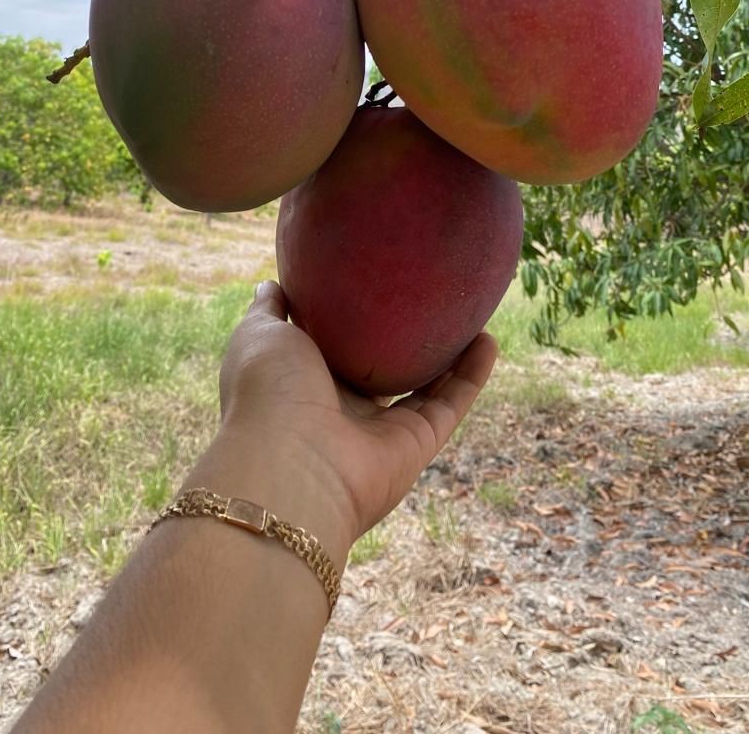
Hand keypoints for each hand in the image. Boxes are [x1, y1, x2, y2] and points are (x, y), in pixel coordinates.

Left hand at [217, 280, 496, 547]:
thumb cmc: (268, 393)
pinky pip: (451, 403)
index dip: (350, 319)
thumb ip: (269, 309)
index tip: (371, 283)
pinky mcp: (416, 443)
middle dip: (403, 340)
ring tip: (469, 314)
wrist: (289, 464)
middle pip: (382, 368)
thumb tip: (272, 284)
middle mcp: (344, 408)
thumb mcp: (259, 336)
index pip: (333, 347)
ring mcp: (382, 429)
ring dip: (450, 354)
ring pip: (425, 385)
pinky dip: (472, 375)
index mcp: (304, 382)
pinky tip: (488, 340)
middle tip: (428, 297)